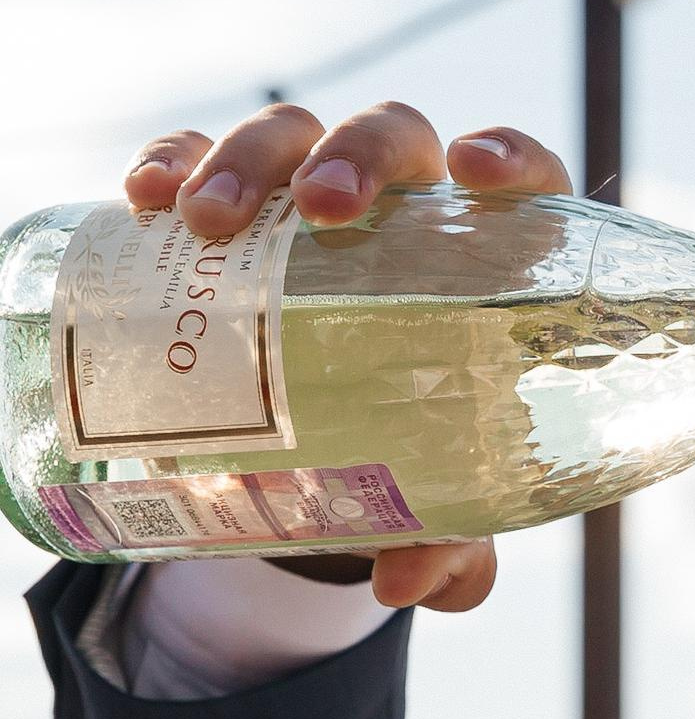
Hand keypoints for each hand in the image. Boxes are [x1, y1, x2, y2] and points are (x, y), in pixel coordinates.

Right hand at [122, 102, 575, 612]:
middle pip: (393, 137)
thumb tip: (408, 583)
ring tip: (208, 222)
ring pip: (291, 135)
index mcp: (487, 261)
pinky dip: (171, 160)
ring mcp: (311, 203)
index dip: (510, 157)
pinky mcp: (233, 214)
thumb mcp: (444, 507)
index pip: (523, 180)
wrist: (328, 456)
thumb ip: (450, 548)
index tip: (476, 172)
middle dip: (355, 153)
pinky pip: (199, 156)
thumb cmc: (420, 457)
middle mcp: (406, 211)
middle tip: (322, 207)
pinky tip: (147, 198)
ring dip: (249, 158)